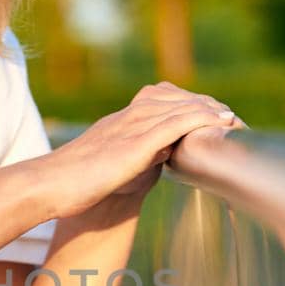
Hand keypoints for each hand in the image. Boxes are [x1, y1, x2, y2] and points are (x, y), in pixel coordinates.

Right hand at [45, 81, 242, 221]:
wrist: (51, 185)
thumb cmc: (75, 184)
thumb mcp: (113, 165)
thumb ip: (140, 158)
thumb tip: (166, 154)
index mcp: (122, 122)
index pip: (163, 102)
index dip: (191, 105)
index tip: (213, 114)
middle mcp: (129, 117)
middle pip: (177, 100)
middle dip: (206, 105)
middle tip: (231, 116)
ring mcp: (132, 126)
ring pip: (180, 107)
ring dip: (210, 109)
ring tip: (233, 117)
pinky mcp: (136, 142)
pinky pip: (176, 123)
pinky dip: (202, 118)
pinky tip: (220, 121)